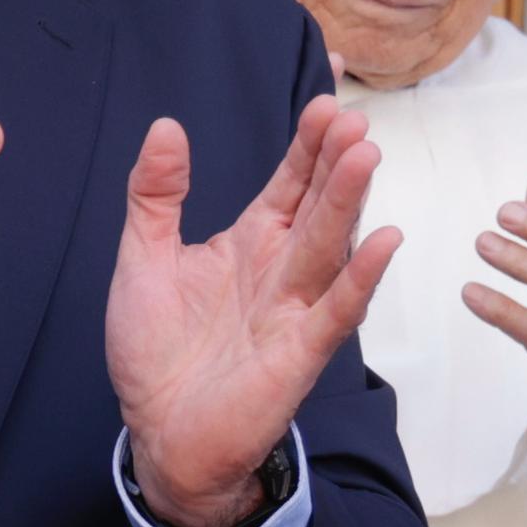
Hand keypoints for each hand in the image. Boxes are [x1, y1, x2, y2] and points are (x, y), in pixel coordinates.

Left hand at [107, 96, 401, 526]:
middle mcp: (282, 267)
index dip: (310, 137)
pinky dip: (360, 276)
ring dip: (348, 201)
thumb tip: (167, 127)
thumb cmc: (155, 352)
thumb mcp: (141, 259)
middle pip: (317, 202)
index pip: (290, 177)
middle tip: (349, 116)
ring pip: (329, 244)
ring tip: (364, 153)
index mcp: (251, 240)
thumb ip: (155, 195)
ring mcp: (296, 308)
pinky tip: (384, 240)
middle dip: (333, 160)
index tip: (332, 90)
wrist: (158, 435)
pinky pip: (337, 309)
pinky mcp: (300, 352)